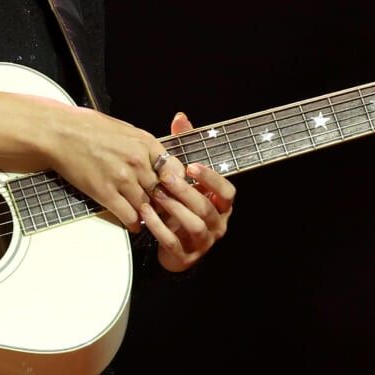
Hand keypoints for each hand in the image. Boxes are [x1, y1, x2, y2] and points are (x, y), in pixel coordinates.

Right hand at [43, 104, 173, 233]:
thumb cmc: (88, 127)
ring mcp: (122, 179)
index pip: (174, 170)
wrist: (60, 133)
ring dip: (147, 214)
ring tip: (146, 217)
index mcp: (145, 143)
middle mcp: (138, 162)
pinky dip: (133, 223)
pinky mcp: (105, 193)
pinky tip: (133, 223)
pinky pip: (128, 215)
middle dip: (162, 202)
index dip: (175, 184)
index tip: (172, 190)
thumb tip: (156, 162)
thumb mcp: (125, 130)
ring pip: (146, 206)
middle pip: (161, 191)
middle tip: (162, 209)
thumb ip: (143, 147)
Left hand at [142, 112, 236, 271]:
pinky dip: (160, 228)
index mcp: (221, 205)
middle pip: (206, 208)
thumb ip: (185, 147)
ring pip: (194, 225)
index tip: (192, 167)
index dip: (211, 179)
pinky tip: (147, 214)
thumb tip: (180, 118)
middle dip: (186, 192)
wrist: (171, 244)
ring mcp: (203, 242)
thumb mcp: (183, 176)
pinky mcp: (186, 256)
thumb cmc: (179, 205)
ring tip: (156, 196)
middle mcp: (217, 224)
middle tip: (166, 179)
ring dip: (174, 209)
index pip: (227, 192)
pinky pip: (174, 242)